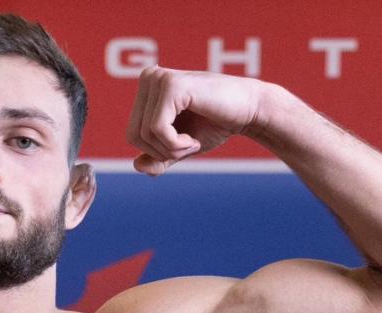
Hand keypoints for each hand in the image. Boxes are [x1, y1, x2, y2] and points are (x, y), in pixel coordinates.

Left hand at [127, 67, 264, 174]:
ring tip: (192, 141)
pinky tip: (193, 140)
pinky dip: (175, 144)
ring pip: (144, 133)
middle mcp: (149, 77)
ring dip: (171, 149)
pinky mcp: (171, 86)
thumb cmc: (215, 125)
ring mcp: (159, 78)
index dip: (156, 151)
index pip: (132, 134)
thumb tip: (136, 166)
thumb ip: (157, 158)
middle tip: (189, 145)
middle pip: (134, 134)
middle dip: (162, 151)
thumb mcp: (179, 147)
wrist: (249, 112)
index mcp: (147, 87)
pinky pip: (157, 129)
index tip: (183, 144)